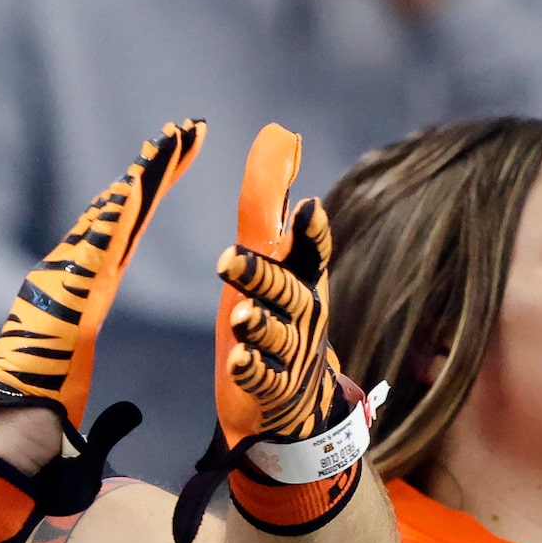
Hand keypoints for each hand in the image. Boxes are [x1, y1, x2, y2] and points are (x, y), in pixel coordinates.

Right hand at [0, 120, 205, 542]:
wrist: (0, 438)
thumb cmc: (30, 425)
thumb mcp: (71, 398)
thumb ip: (90, 397)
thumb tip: (105, 415)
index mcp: (75, 302)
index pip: (117, 240)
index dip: (141, 201)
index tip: (165, 166)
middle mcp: (65, 283)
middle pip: (117, 216)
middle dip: (152, 172)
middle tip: (186, 130)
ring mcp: (61, 284)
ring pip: (110, 219)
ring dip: (144, 178)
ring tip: (177, 140)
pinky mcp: (64, 294)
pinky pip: (97, 244)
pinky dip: (120, 211)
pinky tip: (143, 181)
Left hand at [210, 125, 367, 533]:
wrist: (296, 404)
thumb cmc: (280, 320)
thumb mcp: (275, 265)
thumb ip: (272, 208)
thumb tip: (280, 138)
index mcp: (303, 284)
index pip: (313, 254)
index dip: (313, 234)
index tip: (307, 207)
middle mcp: (303, 316)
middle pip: (288, 294)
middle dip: (262, 275)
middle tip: (228, 258)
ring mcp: (291, 355)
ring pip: (279, 338)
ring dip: (260, 325)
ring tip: (240, 317)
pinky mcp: (273, 391)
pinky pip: (267, 381)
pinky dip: (254, 370)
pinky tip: (238, 362)